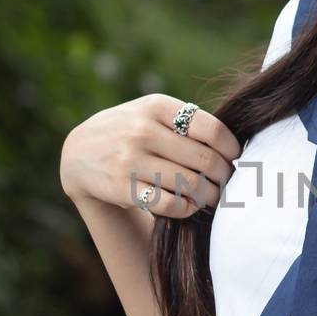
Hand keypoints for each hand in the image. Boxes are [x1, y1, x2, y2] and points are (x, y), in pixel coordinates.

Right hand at [59, 95, 241, 216]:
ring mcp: (131, 160)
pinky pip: (169, 204)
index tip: (237, 158)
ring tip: (213, 196)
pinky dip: (187, 208)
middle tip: (230, 183)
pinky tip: (189, 204)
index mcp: (157, 107)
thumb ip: (188, 122)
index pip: (212, 130)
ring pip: (191, 185)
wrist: (79, 152)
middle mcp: (143, 131)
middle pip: (205, 160)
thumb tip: (236, 146)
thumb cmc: (130, 131)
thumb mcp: (152, 113)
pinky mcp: (122, 188)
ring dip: (210, 196)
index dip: (232, 149)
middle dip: (225, 177)